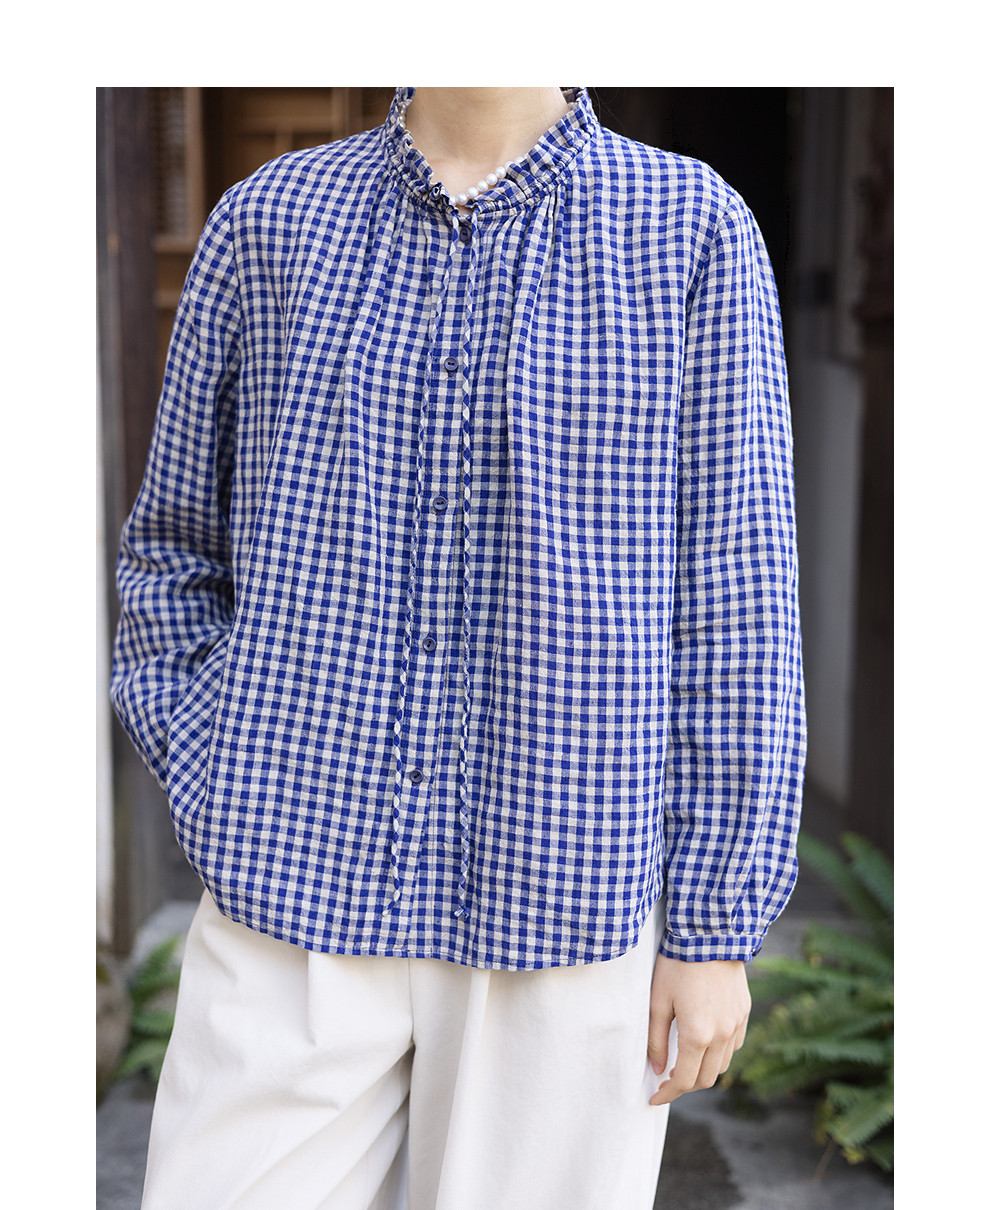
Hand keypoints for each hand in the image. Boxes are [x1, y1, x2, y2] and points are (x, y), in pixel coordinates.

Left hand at [647, 953, 750, 1105]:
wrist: (711, 933)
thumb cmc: (677, 964)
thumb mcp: (657, 1000)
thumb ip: (656, 1039)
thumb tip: (657, 1069)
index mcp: (698, 1035)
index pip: (684, 1080)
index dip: (668, 1094)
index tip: (655, 1097)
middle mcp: (722, 1035)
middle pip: (706, 1079)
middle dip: (685, 1085)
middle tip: (666, 1080)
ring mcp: (737, 1024)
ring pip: (722, 1065)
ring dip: (703, 1070)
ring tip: (684, 1061)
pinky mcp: (745, 1012)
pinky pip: (734, 1045)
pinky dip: (719, 1053)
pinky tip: (705, 1042)